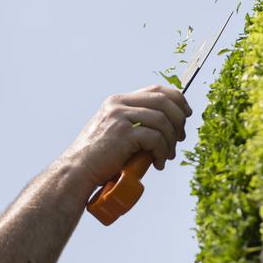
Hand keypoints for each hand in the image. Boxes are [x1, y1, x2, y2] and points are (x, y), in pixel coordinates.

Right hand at [62, 85, 191, 186]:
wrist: (77, 172)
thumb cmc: (98, 159)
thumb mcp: (116, 134)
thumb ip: (135, 125)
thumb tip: (169, 128)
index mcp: (118, 101)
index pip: (156, 90)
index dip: (177, 99)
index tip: (186, 114)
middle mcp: (119, 105)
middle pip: (163, 101)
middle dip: (178, 120)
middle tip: (180, 138)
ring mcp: (120, 117)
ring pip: (162, 121)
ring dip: (170, 141)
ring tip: (167, 156)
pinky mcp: (123, 134)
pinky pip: (155, 138)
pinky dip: (162, 152)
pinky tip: (158, 163)